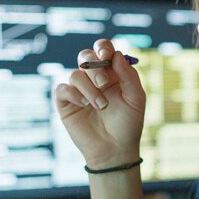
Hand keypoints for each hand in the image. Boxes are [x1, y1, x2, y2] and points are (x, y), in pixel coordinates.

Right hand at [53, 39, 145, 168]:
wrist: (115, 150)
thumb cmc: (128, 124)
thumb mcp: (136, 98)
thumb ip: (128, 76)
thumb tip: (116, 55)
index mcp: (112, 73)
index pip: (103, 50)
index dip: (102, 48)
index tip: (106, 57)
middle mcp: (93, 79)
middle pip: (85, 56)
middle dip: (95, 67)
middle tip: (105, 84)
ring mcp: (78, 90)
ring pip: (75, 74)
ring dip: (89, 88)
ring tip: (101, 106)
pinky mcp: (66, 103)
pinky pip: (62, 88)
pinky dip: (74, 94)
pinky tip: (84, 105)